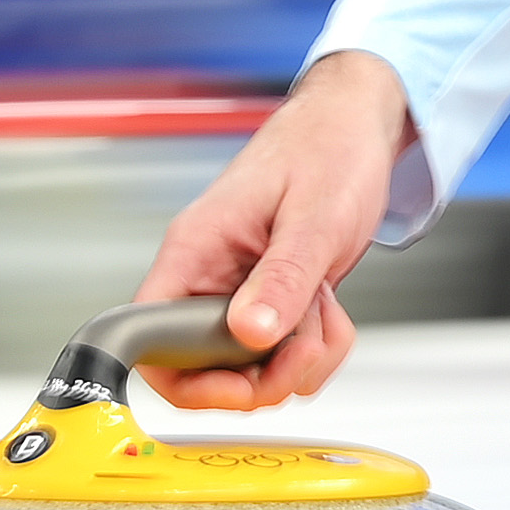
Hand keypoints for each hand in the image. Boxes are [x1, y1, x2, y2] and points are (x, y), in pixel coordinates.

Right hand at [129, 48, 410, 410]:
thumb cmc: (328, 147)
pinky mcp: (271, 299)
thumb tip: (250, 334)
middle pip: (204, 369)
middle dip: (262, 375)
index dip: (187, 380)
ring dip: (298, 359)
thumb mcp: (314, 217)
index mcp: (195, 251)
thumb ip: (283, 278)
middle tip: (305, 349)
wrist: (357, 123)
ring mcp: (238, 292)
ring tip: (325, 313)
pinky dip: (314, 348)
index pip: (151, 339)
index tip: (241, 387)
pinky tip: (332, 314)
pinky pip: (281, 352)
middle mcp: (207, 277)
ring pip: (249, 368)